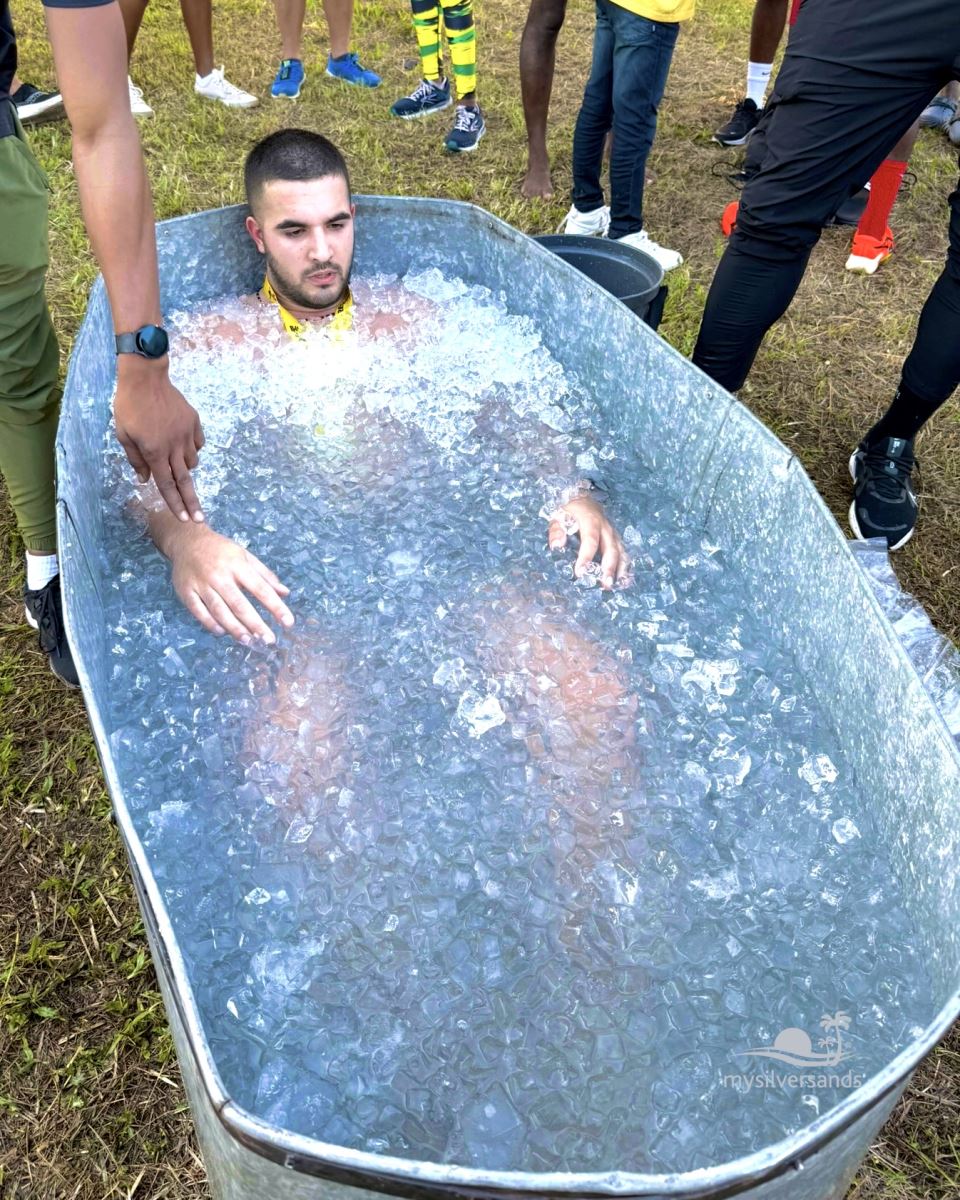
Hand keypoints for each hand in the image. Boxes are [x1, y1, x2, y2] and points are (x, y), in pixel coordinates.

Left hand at [114, 356, 205, 522]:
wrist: (145, 377)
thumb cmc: (129, 406)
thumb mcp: (123, 435)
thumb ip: (136, 460)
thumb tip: (145, 479)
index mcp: (154, 452)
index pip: (166, 484)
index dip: (175, 504)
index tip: (185, 519)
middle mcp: (174, 447)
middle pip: (185, 481)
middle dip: (192, 503)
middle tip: (200, 519)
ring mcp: (186, 434)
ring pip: (192, 461)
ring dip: (185, 468)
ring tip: (174, 459)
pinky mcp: (194, 422)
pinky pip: (198, 443)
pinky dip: (192, 449)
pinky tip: (182, 443)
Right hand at [167, 525, 294, 643]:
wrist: (187, 540)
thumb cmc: (221, 550)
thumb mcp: (245, 556)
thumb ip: (265, 575)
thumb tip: (285, 593)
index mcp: (238, 565)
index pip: (261, 589)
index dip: (276, 606)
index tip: (288, 622)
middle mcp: (220, 575)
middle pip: (239, 604)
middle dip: (255, 623)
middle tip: (269, 640)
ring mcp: (201, 584)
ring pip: (219, 610)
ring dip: (234, 627)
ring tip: (248, 641)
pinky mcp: (186, 591)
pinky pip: (198, 611)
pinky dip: (210, 623)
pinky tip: (222, 632)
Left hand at [547, 494, 629, 589]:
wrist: (584, 500)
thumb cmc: (570, 511)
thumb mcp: (559, 517)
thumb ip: (557, 531)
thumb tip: (557, 546)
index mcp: (591, 521)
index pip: (590, 541)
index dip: (586, 557)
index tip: (580, 572)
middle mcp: (606, 528)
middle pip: (610, 549)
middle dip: (609, 567)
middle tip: (605, 584)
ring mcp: (613, 534)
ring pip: (620, 552)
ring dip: (619, 570)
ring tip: (614, 585)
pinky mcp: (616, 540)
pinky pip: (623, 553)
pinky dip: (625, 567)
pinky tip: (624, 581)